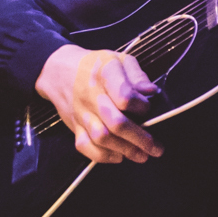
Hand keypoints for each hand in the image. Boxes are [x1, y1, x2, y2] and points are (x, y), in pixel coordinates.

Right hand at [35, 44, 163, 163]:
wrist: (61, 73)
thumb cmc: (97, 66)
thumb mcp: (120, 60)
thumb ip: (137, 76)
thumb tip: (151, 92)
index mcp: (105, 74)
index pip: (124, 96)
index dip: (140, 106)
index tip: (149, 108)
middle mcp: (91, 96)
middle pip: (115, 122)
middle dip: (139, 138)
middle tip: (156, 148)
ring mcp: (82, 113)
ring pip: (101, 138)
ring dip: (124, 150)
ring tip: (142, 156)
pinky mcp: (75, 127)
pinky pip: (85, 146)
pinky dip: (102, 156)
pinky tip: (118, 156)